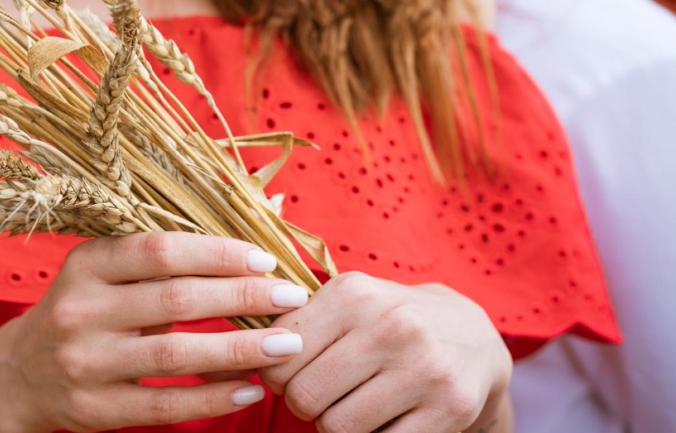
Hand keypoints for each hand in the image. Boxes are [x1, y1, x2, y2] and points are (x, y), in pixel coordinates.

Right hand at [0, 232, 311, 432]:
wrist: (18, 375)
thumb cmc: (86, 311)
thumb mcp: (108, 272)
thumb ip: (173, 252)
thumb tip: (264, 214)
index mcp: (87, 264)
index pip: (158, 250)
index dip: (216, 252)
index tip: (265, 259)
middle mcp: (81, 310)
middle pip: (173, 299)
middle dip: (240, 296)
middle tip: (291, 298)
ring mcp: (85, 363)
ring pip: (173, 356)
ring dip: (238, 349)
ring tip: (286, 345)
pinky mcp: (94, 409)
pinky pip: (163, 406)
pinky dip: (212, 398)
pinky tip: (250, 389)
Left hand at [259, 272, 511, 432]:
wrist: (473, 335)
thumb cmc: (388, 320)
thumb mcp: (346, 303)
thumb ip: (295, 322)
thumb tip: (240, 356)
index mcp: (354, 294)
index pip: (280, 354)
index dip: (277, 375)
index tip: (292, 374)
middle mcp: (390, 325)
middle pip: (305, 396)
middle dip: (304, 405)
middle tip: (321, 397)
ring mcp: (424, 368)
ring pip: (338, 427)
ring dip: (336, 426)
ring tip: (351, 407)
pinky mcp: (450, 407)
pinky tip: (383, 420)